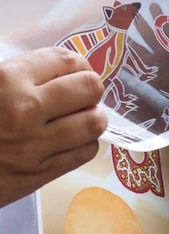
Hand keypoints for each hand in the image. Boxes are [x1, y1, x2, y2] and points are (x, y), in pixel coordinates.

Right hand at [0, 47, 106, 207]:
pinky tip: (71, 140)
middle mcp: (24, 109)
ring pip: (94, 122)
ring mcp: (34, 144)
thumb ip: (20, 73)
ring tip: (80, 117)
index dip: (76, 65)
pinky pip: (85, 152)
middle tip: (81, 94)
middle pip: (90, 88)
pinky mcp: (39, 174)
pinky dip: (84, 144)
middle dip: (89, 89)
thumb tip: (61, 66)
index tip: (74, 71)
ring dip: (91, 117)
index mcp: (6, 79)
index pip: (67, 60)